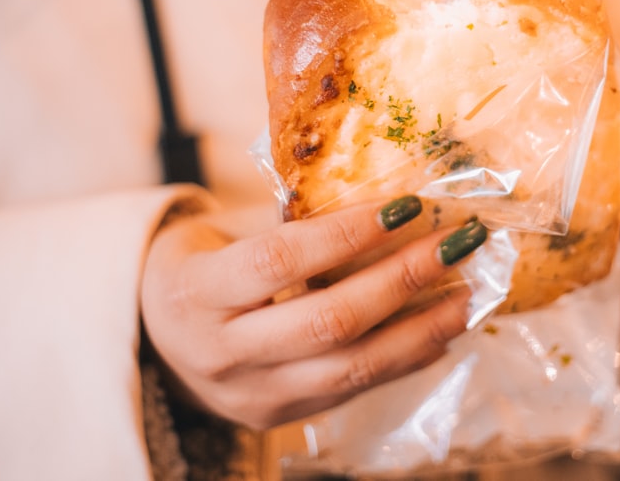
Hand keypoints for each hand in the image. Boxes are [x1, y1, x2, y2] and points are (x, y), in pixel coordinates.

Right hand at [140, 196, 485, 429]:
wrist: (152, 337)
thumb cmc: (197, 266)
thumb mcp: (218, 236)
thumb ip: (284, 224)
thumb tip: (384, 201)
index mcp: (196, 291)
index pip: (280, 261)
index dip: (347, 233)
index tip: (408, 206)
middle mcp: (220, 352)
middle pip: (328, 321)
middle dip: (403, 279)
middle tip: (456, 243)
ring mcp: (251, 395)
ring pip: (351, 368)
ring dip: (421, 330)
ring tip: (467, 296)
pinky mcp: (278, 418)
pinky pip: (352, 391)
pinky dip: (403, 361)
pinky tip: (440, 334)